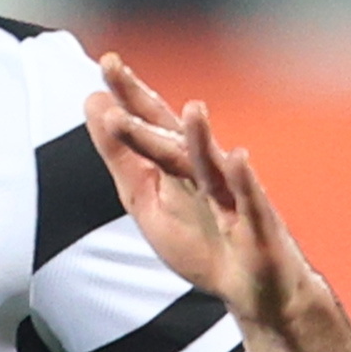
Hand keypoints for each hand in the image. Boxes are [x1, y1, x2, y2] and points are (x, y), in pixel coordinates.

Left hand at [84, 50, 325, 331]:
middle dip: (144, 109)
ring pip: (208, 165)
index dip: (130, 94)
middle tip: (118, 73)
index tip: (107, 61)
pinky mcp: (256, 226)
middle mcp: (204, 172)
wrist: (254, 290)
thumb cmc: (201, 241)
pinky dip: (244, 182)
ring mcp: (231, 197)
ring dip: (199, 138)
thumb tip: (94, 102)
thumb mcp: (145, 200)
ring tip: (193, 109)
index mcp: (176, 166)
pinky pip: (250, 202)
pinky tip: (238, 158)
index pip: (151, 123)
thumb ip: (121, 156)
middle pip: (171, 137)